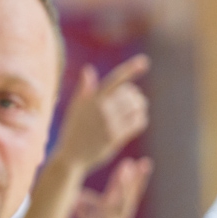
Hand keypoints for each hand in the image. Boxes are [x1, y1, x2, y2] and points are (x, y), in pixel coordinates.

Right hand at [54, 56, 150, 173]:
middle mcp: (101, 109)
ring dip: (141, 106)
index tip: (145, 61)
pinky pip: (137, 123)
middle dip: (135, 95)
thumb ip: (84, 90)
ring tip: (138, 108)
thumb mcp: (75, 108)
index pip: (115, 79)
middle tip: (135, 99)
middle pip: (130, 93)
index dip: (131, 69)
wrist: (71, 156)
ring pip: (136, 107)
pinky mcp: (116, 137)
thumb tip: (89, 69)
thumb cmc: (73, 130)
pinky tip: (137, 120)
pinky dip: (141, 119)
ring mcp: (109, 123)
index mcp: (92, 98)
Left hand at [64, 157, 152, 217]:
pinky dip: (85, 214)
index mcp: (121, 214)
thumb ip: (101, 198)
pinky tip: (77, 201)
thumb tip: (95, 185)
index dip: (139, 179)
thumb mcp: (100, 215)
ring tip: (115, 179)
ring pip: (113, 210)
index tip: (145, 162)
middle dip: (129, 181)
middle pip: (127, 199)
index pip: (133, 194)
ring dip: (114, 194)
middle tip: (131, 164)